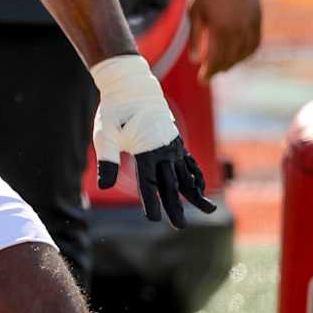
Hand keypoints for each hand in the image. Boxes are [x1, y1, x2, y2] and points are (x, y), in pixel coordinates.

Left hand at [90, 54, 216, 227]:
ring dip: (195, 193)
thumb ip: (107, 159)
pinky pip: (189, 162)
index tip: (154, 219)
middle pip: (170, 183)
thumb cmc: (114, 110)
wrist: (131, 85)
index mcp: (145, 149)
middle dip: (175, 206)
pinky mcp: (175, 141)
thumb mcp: (105, 133)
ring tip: (208, 210)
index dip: (151, 202)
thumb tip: (104, 186)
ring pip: (186, 173)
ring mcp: (173, 145)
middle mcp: (163, 149)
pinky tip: (200, 188)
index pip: (148, 183)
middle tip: (179, 226)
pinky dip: (196, 176)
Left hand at [187, 0, 262, 80]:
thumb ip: (196, 38)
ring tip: (223, 65)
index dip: (209, 72)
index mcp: (221, 29)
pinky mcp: (258, 19)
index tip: (202, 80)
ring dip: (234, 62)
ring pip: (245, 53)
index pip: (216, 60)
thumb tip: (196, 60)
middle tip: (210, 74)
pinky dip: (247, 53)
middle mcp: (239, 30)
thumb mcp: (195, 13)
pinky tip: (239, 54)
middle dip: (220, 69)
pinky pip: (255, 43)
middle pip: (231, 59)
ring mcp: (251, 25)